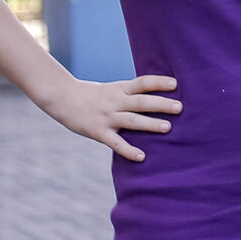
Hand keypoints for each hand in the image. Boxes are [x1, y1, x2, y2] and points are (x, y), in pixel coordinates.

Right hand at [44, 74, 180, 161]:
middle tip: (180, 107)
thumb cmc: (91, 95)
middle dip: (161, 104)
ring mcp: (107, 117)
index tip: (176, 84)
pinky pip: (115, 142)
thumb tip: (157, 97)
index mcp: (119, 89)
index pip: (142, 83)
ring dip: (150, 124)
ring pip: (131, 120)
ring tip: (168, 128)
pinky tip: (141, 157)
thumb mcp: (112, 89)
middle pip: (141, 102)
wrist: (60, 97)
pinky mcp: (98, 132)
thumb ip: (130, 93)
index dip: (158, 83)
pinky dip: (128, 150)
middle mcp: (115, 102)